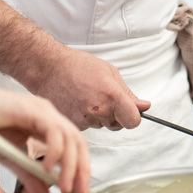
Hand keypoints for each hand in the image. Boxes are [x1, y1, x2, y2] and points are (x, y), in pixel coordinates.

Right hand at [0, 81, 91, 192]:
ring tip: (64, 188)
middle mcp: (47, 118)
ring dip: (71, 166)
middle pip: (78, 144)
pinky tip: (47, 168)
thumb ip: (24, 180)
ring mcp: (42, 112)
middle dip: (82, 171)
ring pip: (70, 138)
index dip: (79, 171)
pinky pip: (53, 131)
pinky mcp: (32, 109)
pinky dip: (55, 151)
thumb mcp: (5, 162)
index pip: (72, 149)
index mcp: (43, 127)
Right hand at [25, 46, 149, 131]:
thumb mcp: (109, 72)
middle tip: (103, 97)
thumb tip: (144, 107)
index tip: (130, 111)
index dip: (133, 116)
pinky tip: (78, 102)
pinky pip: (88, 126)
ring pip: (102, 125)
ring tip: (87, 96)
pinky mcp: (72, 125)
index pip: (133, 121)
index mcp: (111, 96)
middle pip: (118, 125)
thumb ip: (128, 93)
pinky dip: (86, 117)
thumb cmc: (78, 65)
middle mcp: (99, 111)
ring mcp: (84, 120)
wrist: (48, 69)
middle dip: (116, 115)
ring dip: (100, 115)